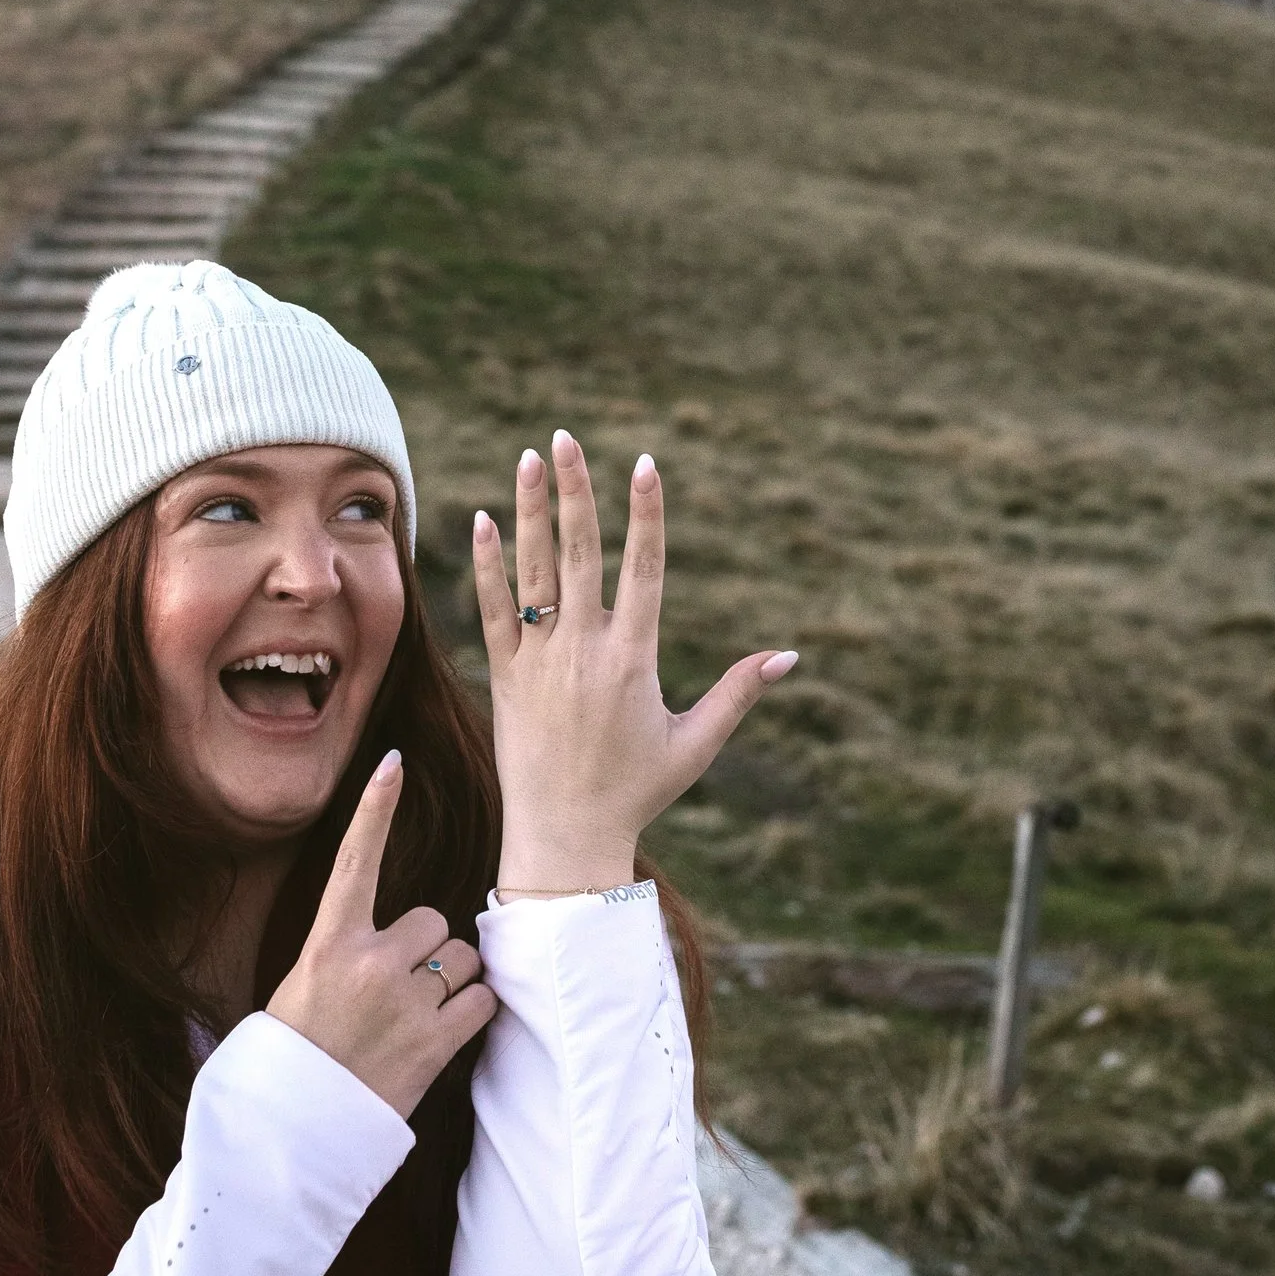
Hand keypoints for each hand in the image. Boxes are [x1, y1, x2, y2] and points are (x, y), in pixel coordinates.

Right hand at [266, 754, 497, 1118]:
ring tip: (417, 1015)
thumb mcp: (303, 988)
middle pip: (434, 919)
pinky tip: (444, 1031)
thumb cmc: (296, 1057)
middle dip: (427, 949)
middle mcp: (371, 964)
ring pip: (463, 959)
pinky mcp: (435, 1044)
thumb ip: (347, 952)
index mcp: (329, 945)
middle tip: (399, 990)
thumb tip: (400, 936)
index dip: (375, 809)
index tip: (393, 762)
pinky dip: (473, 1011)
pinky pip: (483, 1001)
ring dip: (452, 980)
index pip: (354, 861)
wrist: (292, 1134)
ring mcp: (406, 1003)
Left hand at [473, 434, 796, 892]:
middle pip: (580, 552)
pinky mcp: (505, 677)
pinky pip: (494, 611)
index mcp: (633, 658)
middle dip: (576, 489)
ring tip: (529, 458)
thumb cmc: (637, 793)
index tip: (644, 463)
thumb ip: (738, 692)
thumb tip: (790, 656)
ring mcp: (540, 661)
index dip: (644, 513)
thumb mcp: (696, 743)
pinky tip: (484, 520)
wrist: (564, 840)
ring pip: (534, 570)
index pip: (643, 568)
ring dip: (531, 511)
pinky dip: (488, 565)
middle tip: (566, 435)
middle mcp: (584, 649)